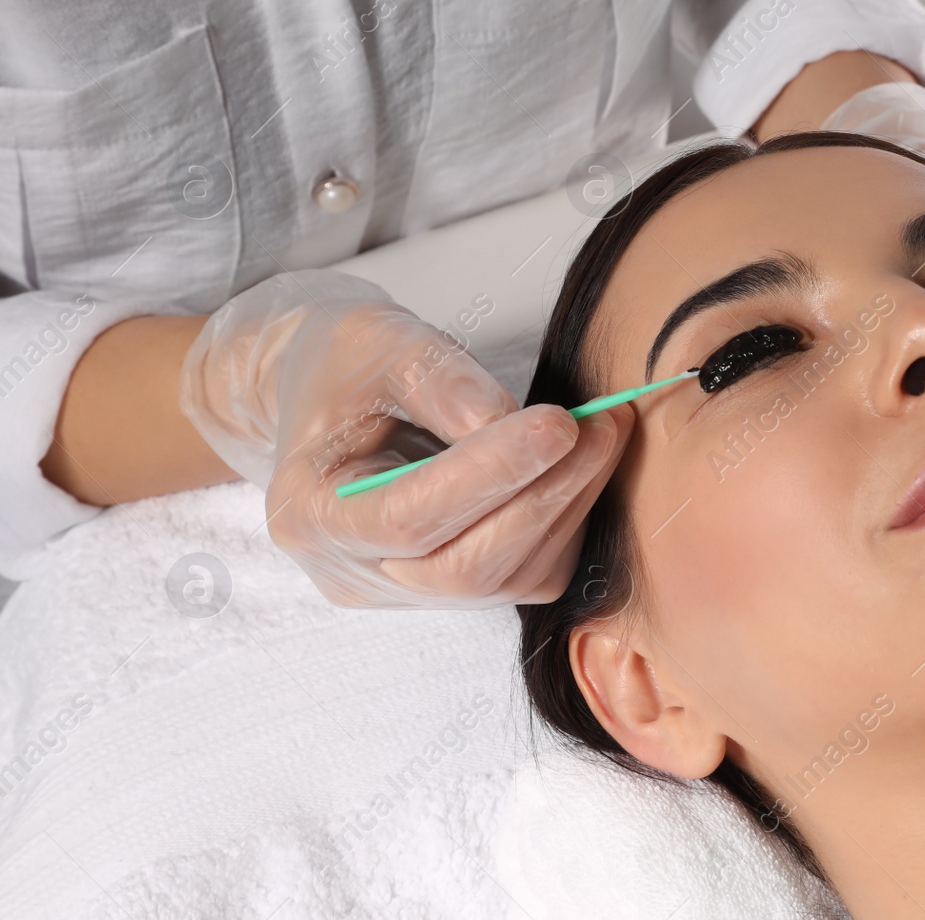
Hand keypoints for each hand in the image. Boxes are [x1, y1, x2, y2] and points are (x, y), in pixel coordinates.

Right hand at [179, 269, 632, 606]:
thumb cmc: (346, 365)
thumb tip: (509, 420)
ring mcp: (407, 591)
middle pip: (462, 568)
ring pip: (505, 579)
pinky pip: (527, 575)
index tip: (558, 423)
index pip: (407, 517)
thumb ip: (437, 380)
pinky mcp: (455, 589)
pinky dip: (567, 521)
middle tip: (601, 425)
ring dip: (568, 504)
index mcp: (309, 512)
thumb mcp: (378, 343)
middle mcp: (355, 571)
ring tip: (605, 431)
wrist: (333, 393)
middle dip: (543, 495)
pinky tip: (583, 465)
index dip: (489, 475)